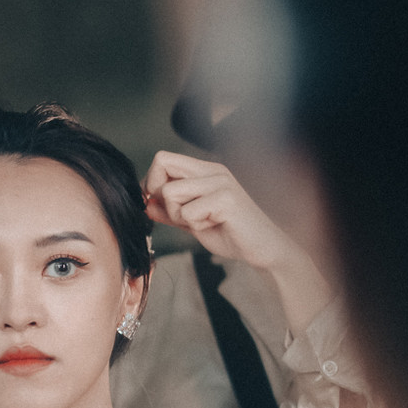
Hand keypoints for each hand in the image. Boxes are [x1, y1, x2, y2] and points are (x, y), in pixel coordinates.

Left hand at [143, 151, 294, 270]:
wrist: (261, 248)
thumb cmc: (229, 233)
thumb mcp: (192, 221)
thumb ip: (170, 211)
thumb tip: (146, 204)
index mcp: (204, 170)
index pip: (163, 159)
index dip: (151, 181)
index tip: (156, 203)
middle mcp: (212, 171)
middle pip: (162, 165)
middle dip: (160, 196)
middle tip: (179, 215)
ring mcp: (219, 183)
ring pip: (170, 193)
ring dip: (179, 215)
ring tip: (202, 222)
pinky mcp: (225, 199)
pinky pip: (188, 212)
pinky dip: (195, 226)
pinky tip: (214, 226)